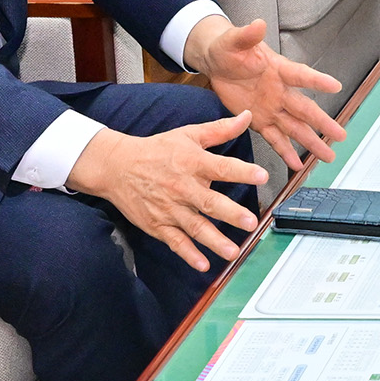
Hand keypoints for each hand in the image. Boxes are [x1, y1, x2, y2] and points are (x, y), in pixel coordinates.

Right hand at [67, 111, 266, 272]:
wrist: (117, 166)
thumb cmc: (156, 150)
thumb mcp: (188, 135)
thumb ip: (220, 129)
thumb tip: (247, 116)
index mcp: (193, 163)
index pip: (222, 167)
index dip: (243, 172)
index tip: (262, 176)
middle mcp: (183, 187)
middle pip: (210, 202)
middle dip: (231, 213)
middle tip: (251, 222)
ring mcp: (170, 208)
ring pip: (195, 227)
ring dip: (215, 241)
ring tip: (233, 251)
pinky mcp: (158, 224)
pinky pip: (175, 242)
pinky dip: (188, 254)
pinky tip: (202, 264)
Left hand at [185, 14, 345, 177]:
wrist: (216, 62)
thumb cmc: (228, 48)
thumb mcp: (234, 40)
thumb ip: (247, 35)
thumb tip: (257, 24)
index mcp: (277, 69)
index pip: (300, 75)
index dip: (317, 81)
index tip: (335, 86)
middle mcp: (280, 91)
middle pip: (305, 109)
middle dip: (322, 123)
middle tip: (340, 134)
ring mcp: (271, 108)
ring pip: (295, 128)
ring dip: (311, 142)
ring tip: (328, 156)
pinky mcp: (259, 120)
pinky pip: (275, 139)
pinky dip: (285, 152)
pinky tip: (298, 164)